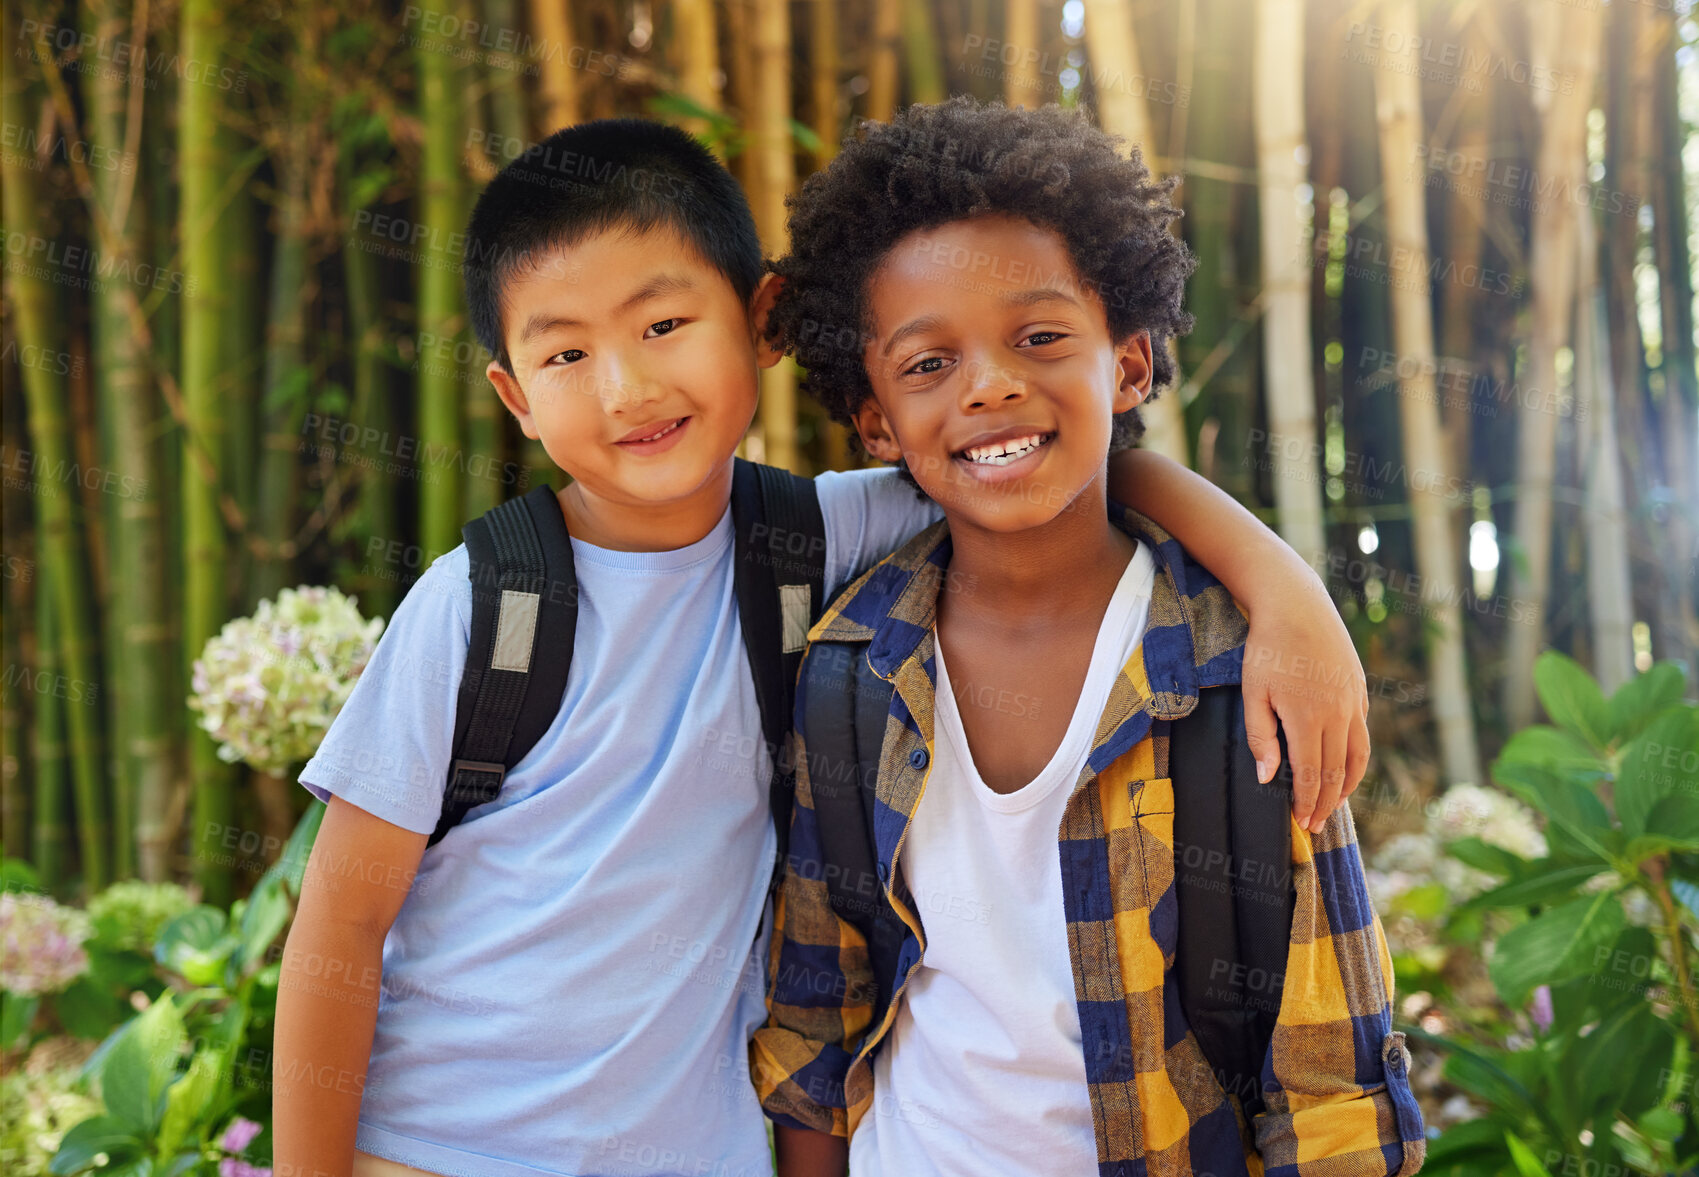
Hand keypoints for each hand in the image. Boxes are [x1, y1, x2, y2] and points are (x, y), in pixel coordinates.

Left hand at [1240, 583, 1369, 831]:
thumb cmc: (1267, 649)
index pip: (1310, 774)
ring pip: (1357, 756)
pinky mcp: (1359, 691)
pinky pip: (1362, 733)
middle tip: (1314, 825)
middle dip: (1325, 803)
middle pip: (1335, 772)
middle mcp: (1338, 715)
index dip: (1306, 802)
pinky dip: (1356, 758)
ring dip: (1347, 785)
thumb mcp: (1253, 693)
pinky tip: (1345, 766)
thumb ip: (1261, 738)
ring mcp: (1353, 703)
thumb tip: (1268, 778)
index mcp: (1307, 719)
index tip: (1300, 823)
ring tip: (1334, 804)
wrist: (1297, 606)